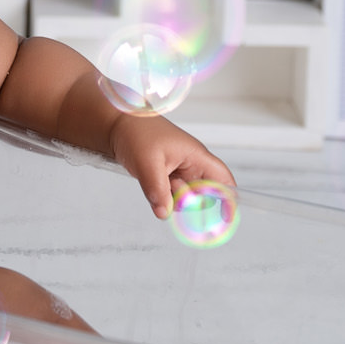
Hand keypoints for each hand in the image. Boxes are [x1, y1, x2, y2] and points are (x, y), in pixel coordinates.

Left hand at [109, 115, 236, 220]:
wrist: (117, 124)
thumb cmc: (136, 133)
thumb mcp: (147, 163)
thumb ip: (158, 190)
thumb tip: (164, 214)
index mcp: (196, 156)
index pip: (223, 179)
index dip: (227, 199)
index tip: (224, 219)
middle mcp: (192, 165)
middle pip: (204, 195)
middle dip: (190, 201)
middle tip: (171, 187)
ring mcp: (180, 171)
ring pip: (187, 198)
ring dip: (174, 198)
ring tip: (157, 179)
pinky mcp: (167, 177)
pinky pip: (172, 196)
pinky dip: (164, 197)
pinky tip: (152, 184)